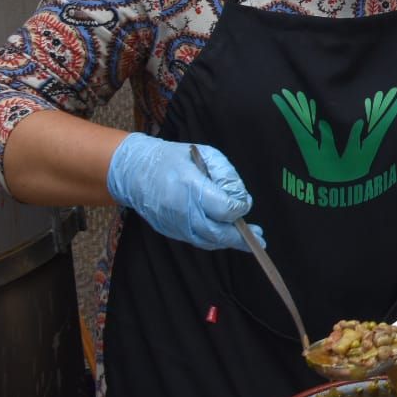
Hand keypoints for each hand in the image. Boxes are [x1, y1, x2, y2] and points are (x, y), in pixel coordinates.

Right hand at [106, 133, 259, 251]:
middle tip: (260, 239)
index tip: (244, 203)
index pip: (223, 208)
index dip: (239, 208)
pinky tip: (227, 238)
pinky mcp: (169, 230)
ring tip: (249, 242)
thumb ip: (227, 175)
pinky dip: (213, 241)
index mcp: (190, 186)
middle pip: (216, 231)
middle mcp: (181, 209)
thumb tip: (241, 198)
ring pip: (207, 240)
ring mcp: (173, 223)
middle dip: (240, 237)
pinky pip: (196, 240)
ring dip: (229, 243)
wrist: (135, 171)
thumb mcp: (205, 154)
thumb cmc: (174, 159)